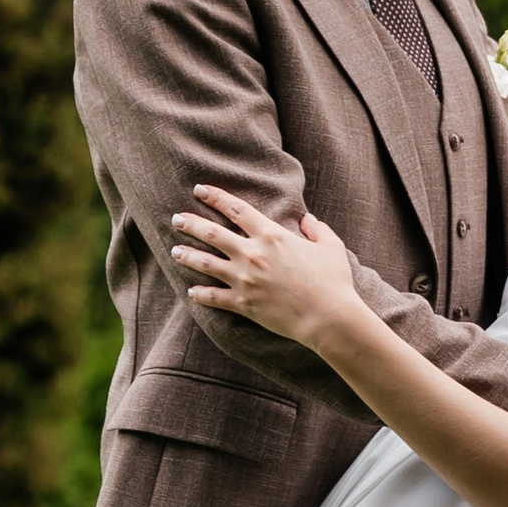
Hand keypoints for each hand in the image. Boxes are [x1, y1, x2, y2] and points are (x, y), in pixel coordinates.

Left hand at [170, 187, 366, 351]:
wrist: (327, 317)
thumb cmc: (333, 280)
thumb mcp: (331, 247)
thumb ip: (318, 229)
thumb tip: (309, 219)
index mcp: (271, 235)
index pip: (236, 209)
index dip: (215, 197)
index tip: (200, 190)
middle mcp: (252, 253)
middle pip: (212, 233)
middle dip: (191, 223)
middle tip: (176, 219)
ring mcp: (244, 279)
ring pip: (205, 263)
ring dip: (187, 255)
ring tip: (174, 251)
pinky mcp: (243, 304)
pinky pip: (214, 297)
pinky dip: (200, 294)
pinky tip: (191, 291)